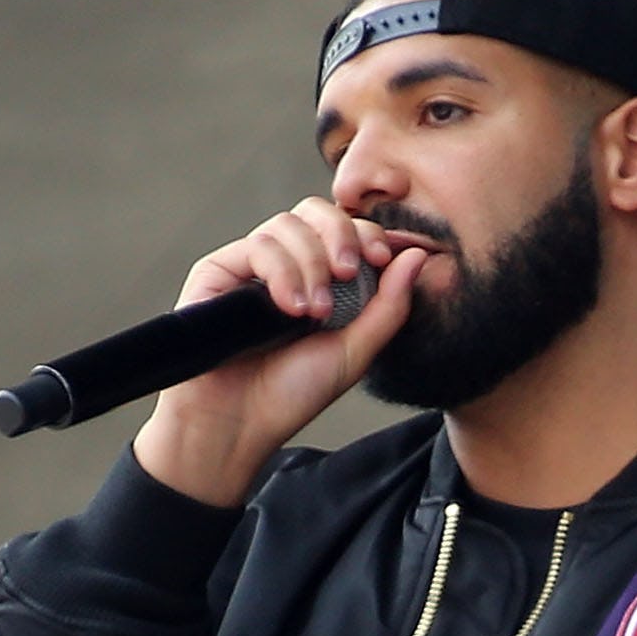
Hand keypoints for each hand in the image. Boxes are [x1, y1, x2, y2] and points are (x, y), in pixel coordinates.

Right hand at [133, 196, 426, 505]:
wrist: (240, 423)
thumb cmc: (293, 393)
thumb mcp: (356, 350)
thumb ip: (389, 305)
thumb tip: (417, 254)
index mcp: (321, 278)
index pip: (346, 229)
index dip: (366, 232)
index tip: (381, 257)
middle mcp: (285, 265)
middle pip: (315, 212)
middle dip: (341, 234)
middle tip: (349, 271)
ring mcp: (250, 267)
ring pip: (287, 225)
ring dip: (310, 263)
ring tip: (314, 311)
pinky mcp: (218, 272)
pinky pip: (256, 246)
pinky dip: (281, 271)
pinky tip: (290, 308)